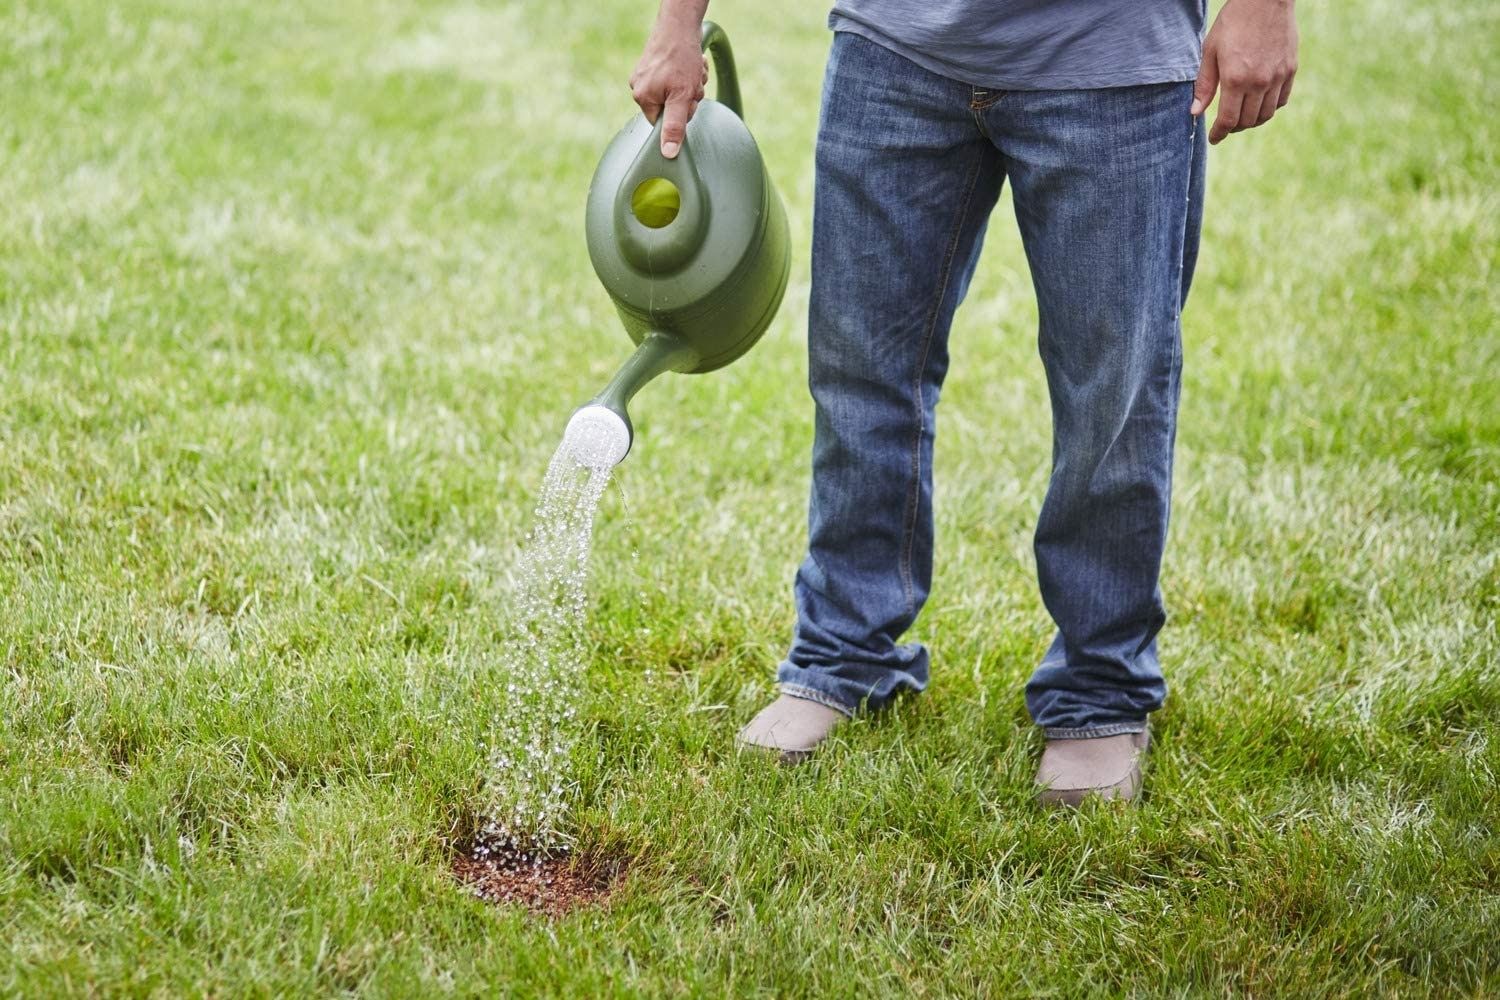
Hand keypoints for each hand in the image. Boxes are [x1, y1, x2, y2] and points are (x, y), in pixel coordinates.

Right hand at [629, 14, 710, 158]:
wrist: (680, 24)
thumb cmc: (680, 57)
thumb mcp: (682, 97)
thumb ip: (675, 126)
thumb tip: (668, 153)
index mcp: (642, 98)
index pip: (663, 123)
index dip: (680, 115)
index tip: (686, 100)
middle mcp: (640, 87)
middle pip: (671, 108)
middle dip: (688, 98)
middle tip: (692, 83)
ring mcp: (646, 75)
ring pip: (676, 93)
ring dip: (692, 85)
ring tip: (692, 70)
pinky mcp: (655, 65)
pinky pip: (675, 79)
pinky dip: (688, 74)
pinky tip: (691, 64)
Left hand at [1192, 0, 1298, 143]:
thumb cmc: (1233, 22)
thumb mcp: (1210, 51)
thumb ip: (1204, 84)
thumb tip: (1196, 112)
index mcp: (1236, 79)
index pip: (1228, 120)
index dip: (1219, 133)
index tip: (1214, 138)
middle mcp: (1259, 82)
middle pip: (1247, 121)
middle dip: (1234, 128)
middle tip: (1226, 126)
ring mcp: (1278, 76)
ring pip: (1266, 114)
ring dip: (1252, 121)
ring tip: (1242, 117)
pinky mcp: (1291, 69)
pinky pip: (1282, 100)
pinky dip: (1270, 108)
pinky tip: (1260, 103)